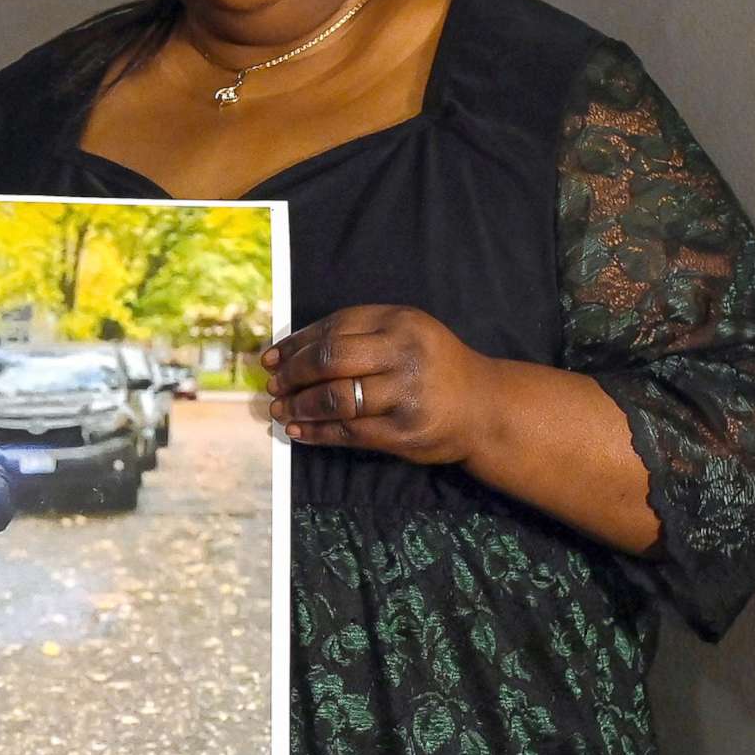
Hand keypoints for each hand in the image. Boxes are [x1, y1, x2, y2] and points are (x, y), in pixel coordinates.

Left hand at [262, 304, 494, 463]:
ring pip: (335, 399)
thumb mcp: (405, 334)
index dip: (296, 343)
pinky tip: (298, 431)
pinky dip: (317, 433)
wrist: (483, 406)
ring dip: (299, 406)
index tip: (271, 357)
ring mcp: (405, 394)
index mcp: (400, 322)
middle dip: (293, 374)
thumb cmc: (433, 366)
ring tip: (279, 410)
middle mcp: (404, 354)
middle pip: (330, 360)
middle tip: (273, 385)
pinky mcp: (404, 432)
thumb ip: (358, 334)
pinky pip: (348, 432)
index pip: (334, 328)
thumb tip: (289, 350)